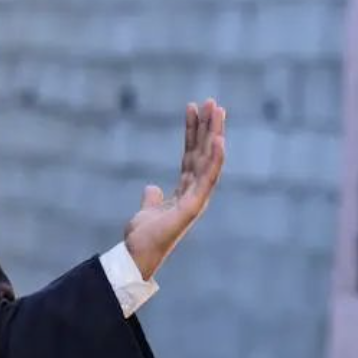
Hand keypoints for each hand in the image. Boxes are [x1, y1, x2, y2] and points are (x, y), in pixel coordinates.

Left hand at [124, 98, 226, 280]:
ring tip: (217, 110)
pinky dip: (215, 159)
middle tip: (211, 101)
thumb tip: (152, 187)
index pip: (191, 155)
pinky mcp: (194, 206)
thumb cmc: (144, 237)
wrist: (137, 255)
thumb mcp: (147, 210)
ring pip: (209, 160)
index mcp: (185, 190)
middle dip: (208, 127)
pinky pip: (207, 178)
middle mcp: (195, 192)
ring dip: (214, 135)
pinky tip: (219, 140)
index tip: (193, 108)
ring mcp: (197, 198)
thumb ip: (153, 199)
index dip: (193, 132)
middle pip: (204, 153)